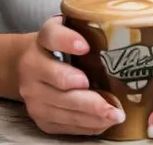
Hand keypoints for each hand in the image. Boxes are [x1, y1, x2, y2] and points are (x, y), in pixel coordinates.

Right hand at [17, 16, 125, 135]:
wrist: (27, 65)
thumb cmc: (60, 46)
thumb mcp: (69, 28)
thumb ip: (88, 27)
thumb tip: (124, 29)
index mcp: (43, 39)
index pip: (52, 36)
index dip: (67, 41)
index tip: (85, 47)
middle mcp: (32, 66)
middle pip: (61, 82)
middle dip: (87, 95)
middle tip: (112, 103)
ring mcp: (33, 95)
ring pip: (64, 108)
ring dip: (92, 114)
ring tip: (115, 115)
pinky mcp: (39, 117)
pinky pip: (64, 125)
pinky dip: (86, 125)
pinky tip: (103, 122)